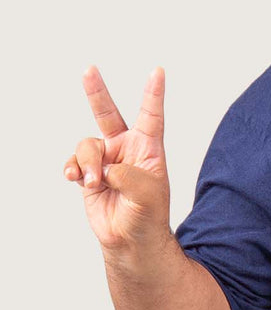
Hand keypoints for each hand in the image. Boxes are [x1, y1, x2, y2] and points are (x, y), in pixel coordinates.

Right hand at [63, 66, 172, 253]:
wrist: (131, 240)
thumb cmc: (148, 217)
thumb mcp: (146, 194)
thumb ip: (126, 175)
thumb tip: (102, 168)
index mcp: (149, 150)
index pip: (152, 116)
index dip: (153, 94)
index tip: (157, 71)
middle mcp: (127, 150)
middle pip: (109, 115)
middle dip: (97, 92)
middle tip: (89, 70)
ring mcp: (106, 161)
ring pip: (87, 146)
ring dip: (88, 164)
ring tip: (95, 183)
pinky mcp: (90, 174)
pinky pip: (74, 162)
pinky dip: (74, 169)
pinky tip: (77, 180)